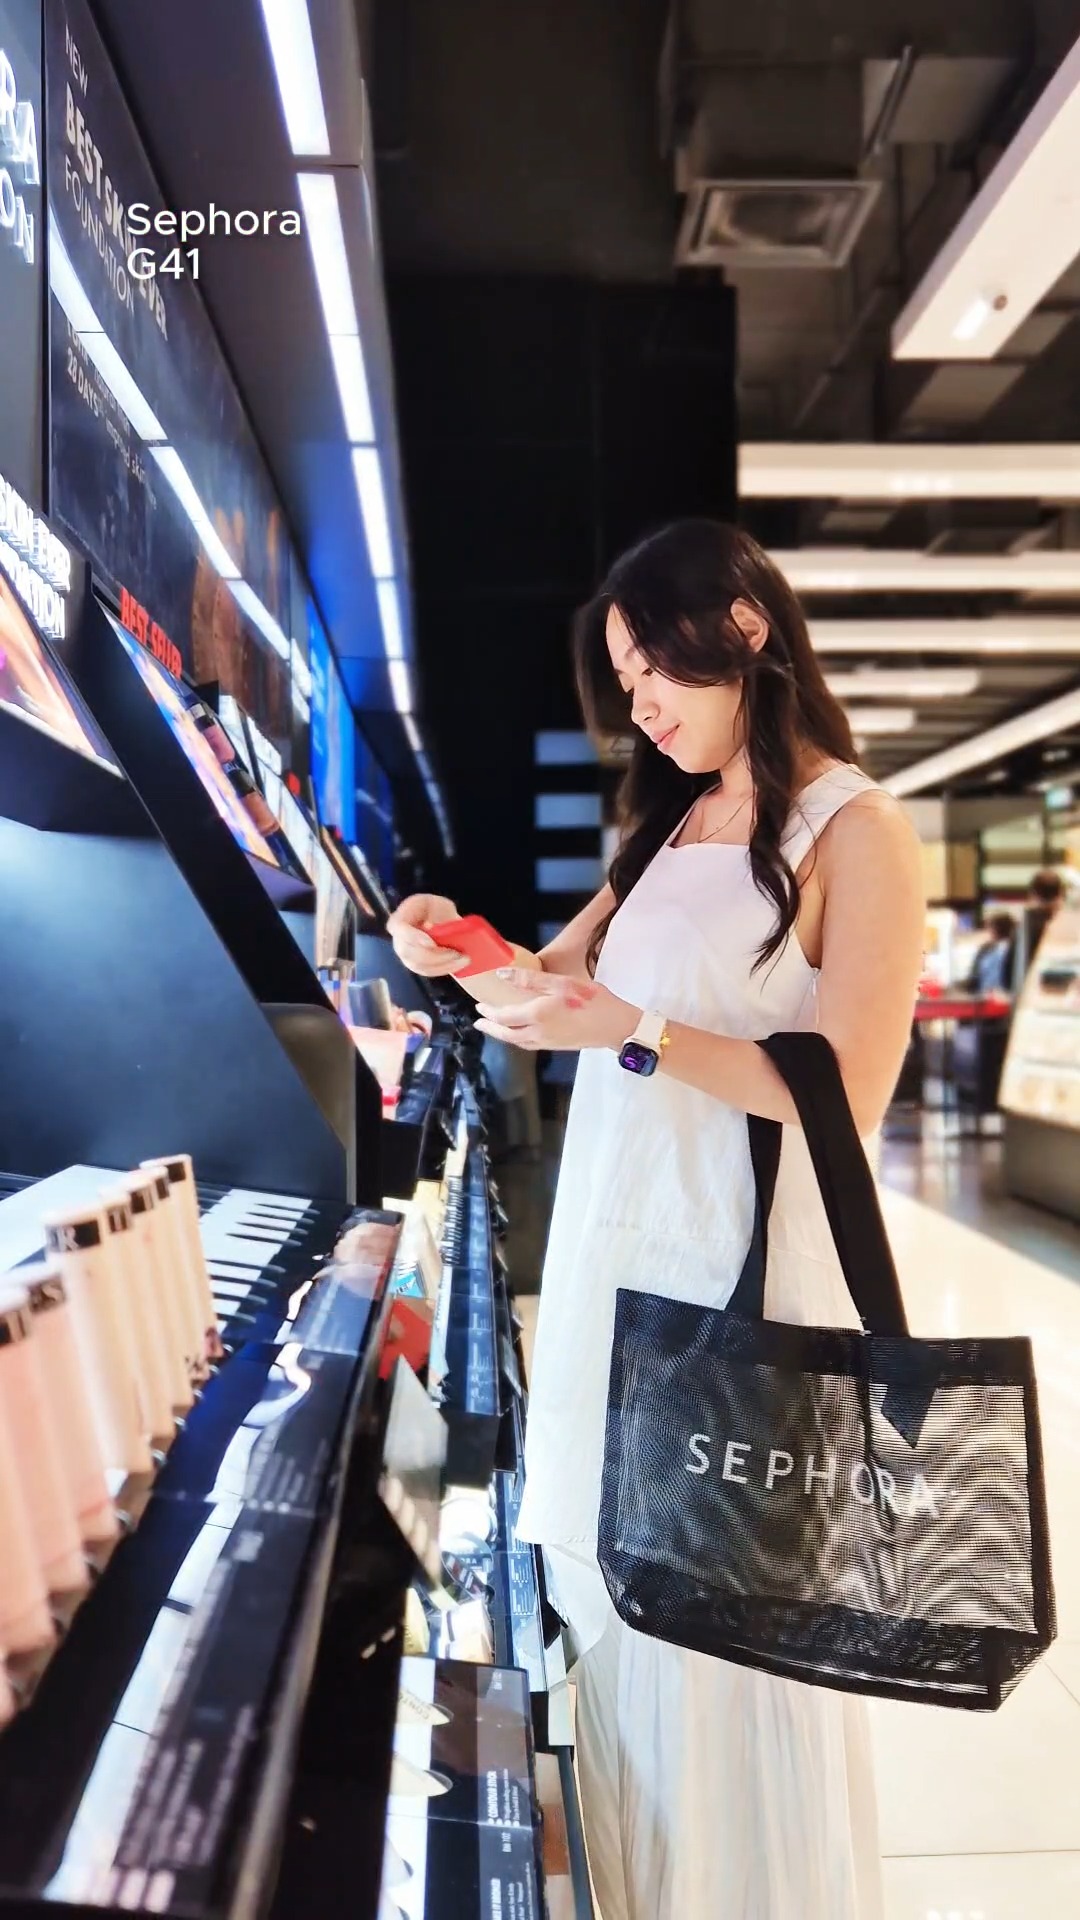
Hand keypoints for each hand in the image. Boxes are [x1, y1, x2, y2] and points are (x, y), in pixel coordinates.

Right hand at [386, 893, 466, 977]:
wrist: (438, 920)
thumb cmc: (437, 909)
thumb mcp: (440, 905)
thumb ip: (436, 915)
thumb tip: (432, 929)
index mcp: (400, 918)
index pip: (400, 928)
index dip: (413, 937)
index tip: (431, 943)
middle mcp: (398, 938)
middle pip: (409, 952)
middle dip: (435, 956)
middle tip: (456, 953)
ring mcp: (405, 954)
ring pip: (419, 965)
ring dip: (443, 965)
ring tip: (463, 959)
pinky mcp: (414, 964)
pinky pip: (427, 971)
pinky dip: (444, 969)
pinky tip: (458, 963)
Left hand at [474, 969, 638, 1053]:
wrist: (617, 1027)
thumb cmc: (593, 1000)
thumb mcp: (563, 982)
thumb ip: (531, 979)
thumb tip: (502, 973)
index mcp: (537, 1014)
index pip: (504, 1016)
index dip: (489, 1012)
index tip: (479, 1006)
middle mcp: (538, 1032)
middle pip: (506, 1033)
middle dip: (490, 1027)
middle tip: (478, 1022)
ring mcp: (547, 1042)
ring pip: (517, 1041)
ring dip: (502, 1035)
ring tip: (494, 1027)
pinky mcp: (557, 1046)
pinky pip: (528, 1044)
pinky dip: (517, 1039)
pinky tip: (519, 1033)